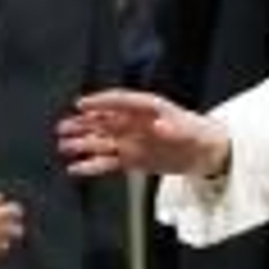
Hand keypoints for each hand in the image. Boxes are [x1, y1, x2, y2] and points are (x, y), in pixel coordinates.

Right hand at [57, 89, 230, 177]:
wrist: (206, 153)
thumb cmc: (197, 133)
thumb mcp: (188, 129)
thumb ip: (172, 128)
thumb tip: (159, 125)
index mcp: (147, 108)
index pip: (119, 101)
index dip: (100, 102)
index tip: (82, 104)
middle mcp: (134, 123)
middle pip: (103, 120)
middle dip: (83, 123)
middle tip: (63, 126)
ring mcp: (131, 141)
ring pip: (101, 141)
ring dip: (82, 142)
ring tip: (63, 145)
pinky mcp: (131, 160)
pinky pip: (107, 162)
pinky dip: (91, 165)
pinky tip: (76, 168)